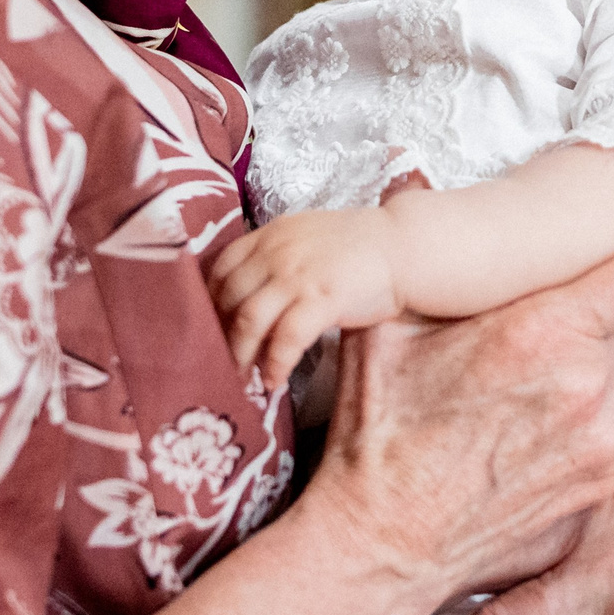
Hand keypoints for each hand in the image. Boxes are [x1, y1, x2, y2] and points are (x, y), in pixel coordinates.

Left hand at [210, 208, 404, 389]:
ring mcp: (299, 275)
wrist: (404, 247)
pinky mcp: (323, 300)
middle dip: (219, 335)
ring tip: (242, 378)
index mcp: (271, 234)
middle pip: (228, 298)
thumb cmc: (357, 247)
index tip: (210, 327)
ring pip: (248, 321)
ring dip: (240, 356)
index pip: (222, 267)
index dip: (209, 302)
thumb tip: (244, 298)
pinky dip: (275, 365)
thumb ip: (275, 257)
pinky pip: (285, 340)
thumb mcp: (306, 237)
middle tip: (221, 360)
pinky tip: (275, 381)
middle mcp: (277, 252)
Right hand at [298, 215, 613, 601]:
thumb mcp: (381, 330)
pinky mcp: (604, 482)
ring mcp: (602, 438)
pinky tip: (608, 394)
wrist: (384, 543)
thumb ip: (408, 246)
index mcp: (541, 331)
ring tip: (590, 344)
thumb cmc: (380, 434)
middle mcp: (586, 382)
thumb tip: (403, 167)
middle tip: (599, 288)